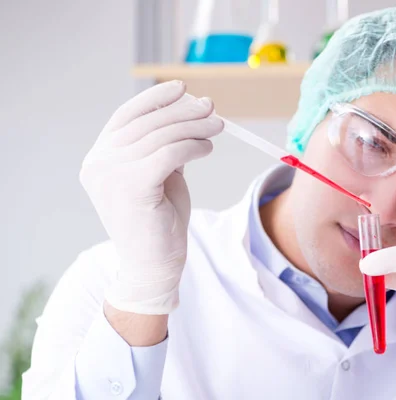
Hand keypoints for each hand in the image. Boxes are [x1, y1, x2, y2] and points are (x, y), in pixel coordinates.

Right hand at [80, 80, 222, 314]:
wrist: (154, 265)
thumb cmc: (158, 220)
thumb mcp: (160, 174)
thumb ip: (165, 143)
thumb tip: (192, 107)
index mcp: (99, 157)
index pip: (126, 115)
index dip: (155, 98)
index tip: (183, 89)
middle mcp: (98, 163)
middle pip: (147, 122)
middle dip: (184, 111)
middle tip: (212, 109)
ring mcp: (110, 174)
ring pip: (162, 135)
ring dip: (195, 128)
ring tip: (217, 129)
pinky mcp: (131, 186)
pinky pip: (170, 152)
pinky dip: (193, 146)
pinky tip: (207, 149)